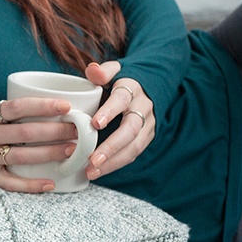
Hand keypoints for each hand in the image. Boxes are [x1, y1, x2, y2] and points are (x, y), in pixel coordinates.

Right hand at [0, 98, 80, 192]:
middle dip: (55, 131)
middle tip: (76, 131)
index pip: (18, 107)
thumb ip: (24, 109)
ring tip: (72, 151)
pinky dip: (32, 185)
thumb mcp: (0, 112)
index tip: (67, 106)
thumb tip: (68, 106)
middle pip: (25, 133)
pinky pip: (12, 182)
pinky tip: (51, 183)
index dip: (43, 106)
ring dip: (49, 153)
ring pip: (21, 156)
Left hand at [84, 61, 155, 179]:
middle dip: (111, 147)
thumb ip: (103, 71)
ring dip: (113, 161)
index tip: (95, 123)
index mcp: (132, 89)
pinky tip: (98, 172)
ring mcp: (147, 125)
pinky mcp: (146, 137)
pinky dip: (116, 164)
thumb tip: (92, 69)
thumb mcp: (114, 69)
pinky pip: (133, 153)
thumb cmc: (121, 80)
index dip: (110, 111)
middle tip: (92, 160)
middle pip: (130, 129)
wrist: (149, 86)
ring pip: (134, 146)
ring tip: (92, 171)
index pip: (122, 99)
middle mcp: (142, 108)